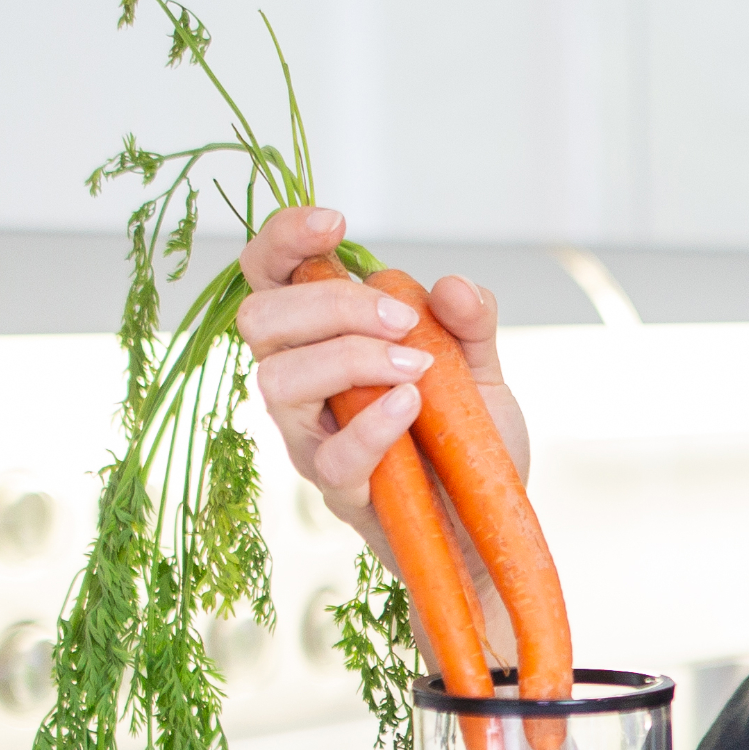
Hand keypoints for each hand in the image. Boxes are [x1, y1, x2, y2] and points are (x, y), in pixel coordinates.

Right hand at [233, 203, 531, 566]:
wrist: (488, 528)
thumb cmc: (465, 443)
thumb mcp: (480, 367)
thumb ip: (471, 320)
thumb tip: (451, 286)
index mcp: (320, 340)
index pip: (269, 276)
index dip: (283, 239)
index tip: (334, 221)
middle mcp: (300, 387)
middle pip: (260, 320)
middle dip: (330, 303)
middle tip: (401, 319)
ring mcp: (309, 441)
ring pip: (277, 382)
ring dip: (348, 357)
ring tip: (418, 368)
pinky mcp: (338, 492)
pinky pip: (331, 455)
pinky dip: (372, 422)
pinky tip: (412, 404)